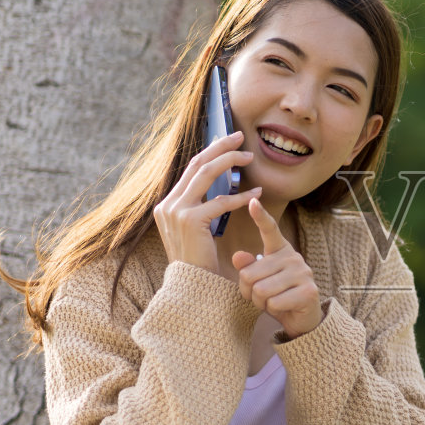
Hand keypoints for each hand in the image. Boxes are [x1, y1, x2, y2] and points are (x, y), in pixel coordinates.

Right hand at [153, 131, 258, 274]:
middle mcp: (168, 204)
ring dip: (230, 162)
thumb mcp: (195, 229)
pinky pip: (221, 202)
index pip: (190, 168)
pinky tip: (257, 194)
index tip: (229, 141)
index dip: (211, 151)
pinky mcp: (190, 220)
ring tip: (250, 157)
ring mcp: (176, 211)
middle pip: (197, 163)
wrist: (191, 288)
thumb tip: (218, 186)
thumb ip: (200, 207)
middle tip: (240, 137)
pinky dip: (241, 196)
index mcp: (167, 204)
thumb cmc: (199, 261)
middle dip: (220, 147)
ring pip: (206, 174)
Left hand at [231, 199, 323, 339]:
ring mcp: (303, 273)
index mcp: (280, 250)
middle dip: (249, 291)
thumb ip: (248, 268)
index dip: (261, 216)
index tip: (253, 201)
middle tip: (262, 296)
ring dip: (261, 302)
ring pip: (260, 290)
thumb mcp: (258, 281)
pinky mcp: (308, 291)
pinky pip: (274, 303)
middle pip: (249, 274)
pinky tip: (284, 309)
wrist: (302, 320)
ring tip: (273, 302)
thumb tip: (237, 255)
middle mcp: (293, 257)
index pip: (270, 229)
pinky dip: (273, 310)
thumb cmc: (277, 296)